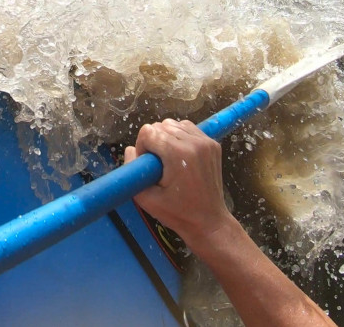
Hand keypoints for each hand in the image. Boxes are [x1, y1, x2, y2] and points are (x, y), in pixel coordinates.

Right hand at [124, 119, 234, 242]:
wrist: (208, 221)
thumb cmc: (177, 213)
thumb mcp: (146, 198)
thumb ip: (133, 170)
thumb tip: (130, 149)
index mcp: (178, 154)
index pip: (148, 132)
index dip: (142, 147)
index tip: (148, 165)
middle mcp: (194, 143)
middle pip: (161, 125)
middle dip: (154, 142)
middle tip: (158, 165)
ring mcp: (206, 142)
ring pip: (175, 124)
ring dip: (167, 137)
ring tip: (169, 159)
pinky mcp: (213, 144)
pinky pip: (189, 128)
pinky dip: (180, 136)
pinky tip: (180, 155)